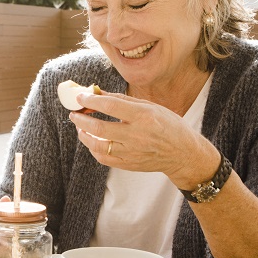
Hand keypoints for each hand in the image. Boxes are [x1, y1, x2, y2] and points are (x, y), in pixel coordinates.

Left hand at [70, 91, 217, 187]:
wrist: (183, 153)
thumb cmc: (168, 125)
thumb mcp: (150, 106)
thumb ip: (123, 100)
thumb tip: (98, 92)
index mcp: (144, 116)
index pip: (110, 106)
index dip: (91, 100)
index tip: (80, 96)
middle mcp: (137, 135)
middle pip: (99, 127)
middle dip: (81, 119)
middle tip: (74, 113)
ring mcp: (132, 152)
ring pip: (98, 145)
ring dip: (84, 135)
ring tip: (80, 127)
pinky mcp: (129, 165)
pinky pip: (103, 159)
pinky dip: (93, 149)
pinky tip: (92, 141)